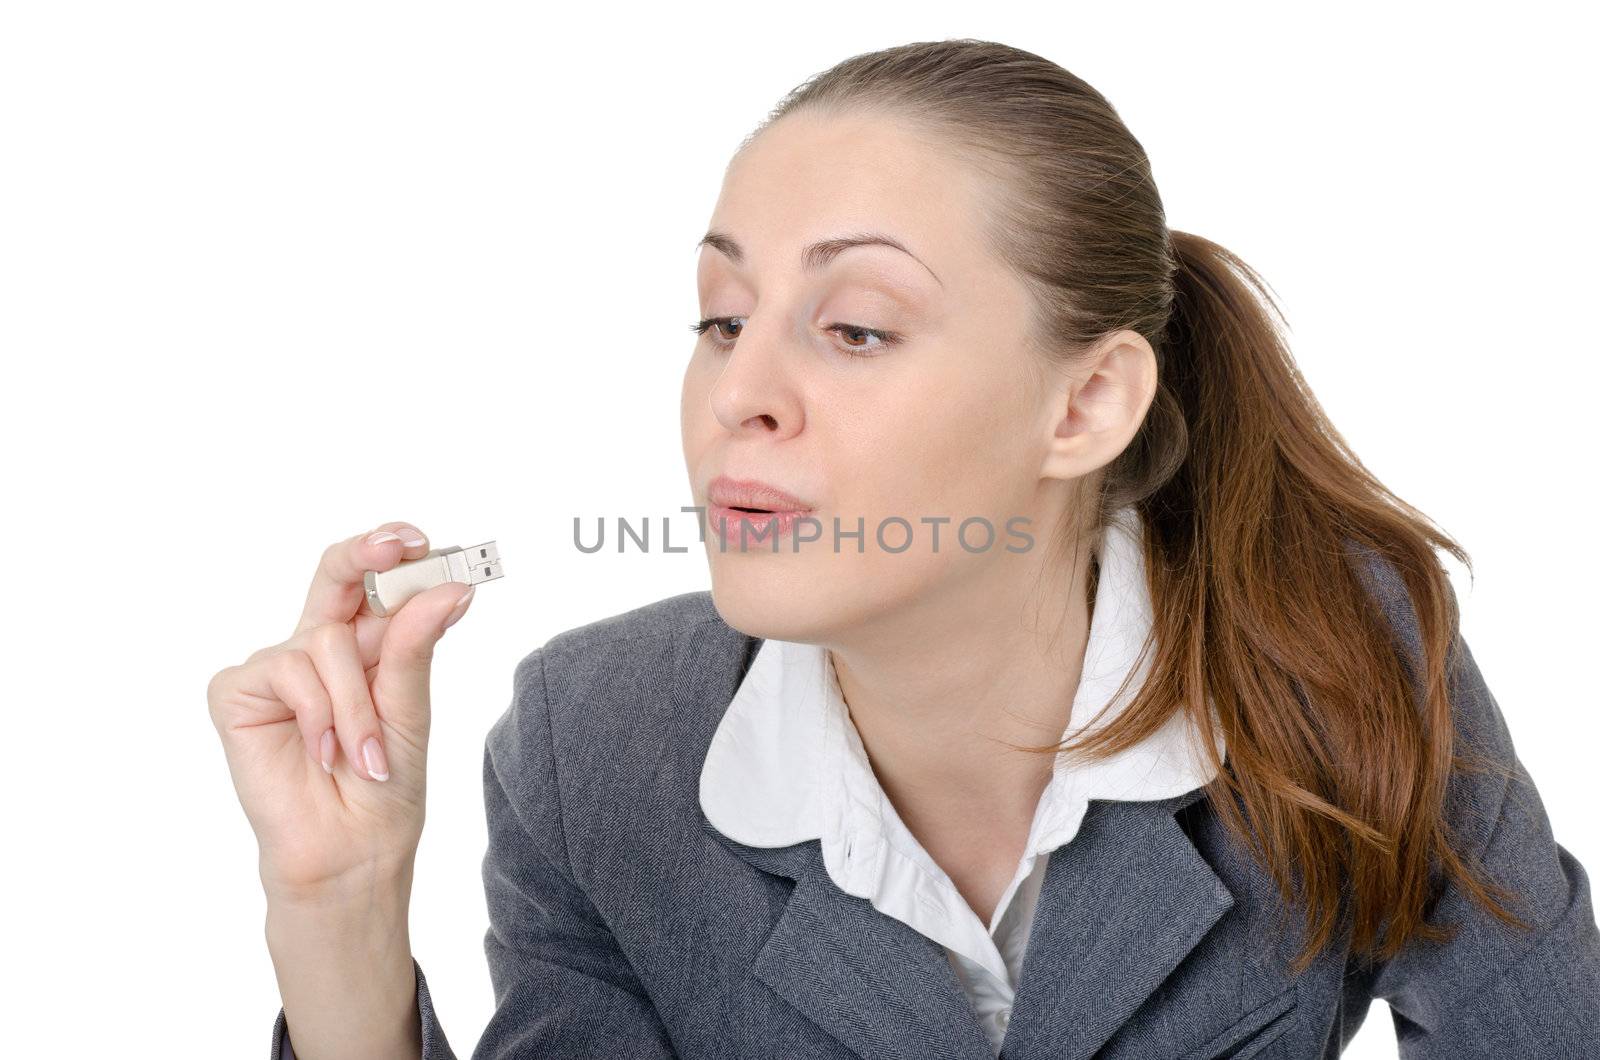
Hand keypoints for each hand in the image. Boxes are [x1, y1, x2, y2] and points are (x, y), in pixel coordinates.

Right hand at [208, 522, 476, 903]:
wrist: (349, 849)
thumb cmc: (384, 786)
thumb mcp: (410, 710)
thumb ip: (416, 647)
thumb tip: (451, 589)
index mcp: (366, 645)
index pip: (377, 583)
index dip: (396, 552)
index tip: (426, 542)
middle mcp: (318, 646)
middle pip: (335, 574)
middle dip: (367, 553)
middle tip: (401, 546)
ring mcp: (277, 666)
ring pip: (326, 642)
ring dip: (357, 704)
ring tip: (365, 755)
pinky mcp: (238, 691)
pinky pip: (287, 670)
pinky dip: (318, 714)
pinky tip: (322, 753)